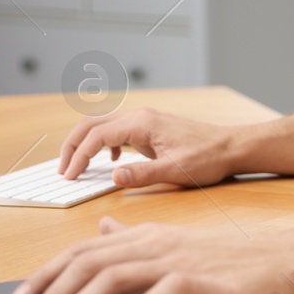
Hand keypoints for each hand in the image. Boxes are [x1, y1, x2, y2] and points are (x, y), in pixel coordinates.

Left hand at [11, 217, 293, 293]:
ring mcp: (178, 261)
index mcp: (146, 238)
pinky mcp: (203, 282)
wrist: (285, 263)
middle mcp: (155, 245)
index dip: (48, 273)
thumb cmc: (233, 263)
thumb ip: (136, 240)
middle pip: (89, 262)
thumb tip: (105, 228)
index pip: (84, 251)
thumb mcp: (176, 246)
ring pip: (114, 277)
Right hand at [58, 107, 240, 187]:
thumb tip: (113, 176)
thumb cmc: (207, 158)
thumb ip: (142, 174)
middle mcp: (139, 116)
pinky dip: (104, 144)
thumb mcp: (175, 171)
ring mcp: (144, 120)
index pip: (97, 136)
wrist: (230, 147)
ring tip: (77, 166)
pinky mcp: (150, 128)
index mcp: (142, 123)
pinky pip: (117, 131)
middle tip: (62, 169)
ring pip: (103, 125)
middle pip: (92, 124)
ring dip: (86, 144)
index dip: (79, 157)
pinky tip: (111, 163)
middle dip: (73, 145)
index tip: (69, 177)